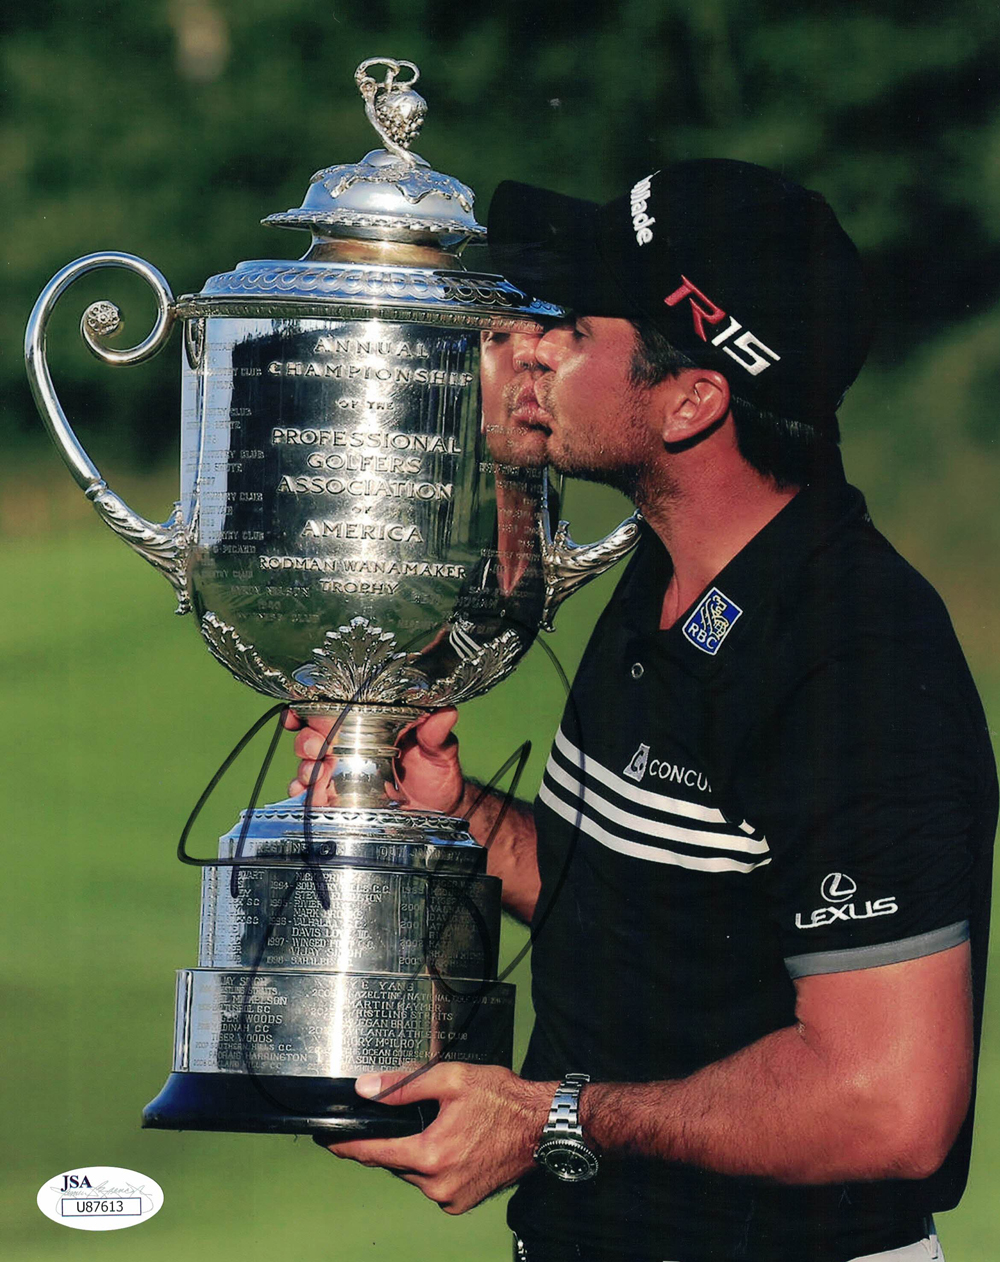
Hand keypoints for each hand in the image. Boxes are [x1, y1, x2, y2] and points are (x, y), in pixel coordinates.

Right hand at [285, 708, 465, 812]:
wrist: (441, 810)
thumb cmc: (438, 772)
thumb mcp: (439, 750)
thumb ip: (437, 733)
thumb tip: (446, 711)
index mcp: (370, 726)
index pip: (332, 710)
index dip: (308, 708)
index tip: (296, 714)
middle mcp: (351, 746)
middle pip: (312, 737)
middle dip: (305, 741)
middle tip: (316, 749)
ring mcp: (343, 774)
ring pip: (308, 765)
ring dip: (304, 769)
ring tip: (315, 774)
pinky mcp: (341, 798)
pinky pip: (313, 794)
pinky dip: (303, 793)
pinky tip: (307, 795)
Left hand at [319, 1063, 552, 1213]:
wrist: (542, 1127)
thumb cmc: (503, 1100)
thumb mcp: (451, 1079)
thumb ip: (404, 1085)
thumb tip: (366, 1089)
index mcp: (430, 1154)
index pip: (375, 1153)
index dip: (349, 1146)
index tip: (329, 1142)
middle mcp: (437, 1184)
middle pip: (396, 1161)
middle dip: (395, 1140)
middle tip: (414, 1115)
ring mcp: (451, 1197)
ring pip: (415, 1173)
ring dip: (417, 1153)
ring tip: (441, 1125)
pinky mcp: (463, 1202)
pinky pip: (434, 1183)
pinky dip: (434, 1165)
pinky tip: (453, 1143)